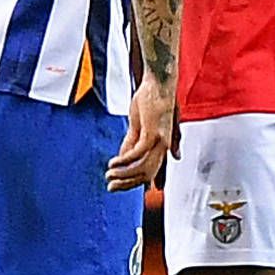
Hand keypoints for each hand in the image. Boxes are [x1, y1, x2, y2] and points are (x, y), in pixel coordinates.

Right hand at [107, 74, 175, 191]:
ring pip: (143, 167)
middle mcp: (164, 145)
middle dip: (128, 184)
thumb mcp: (138, 126)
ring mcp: (161, 140)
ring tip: (109, 176)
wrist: (159, 83)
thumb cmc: (150, 101)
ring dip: (124, 175)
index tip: (129, 191)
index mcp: (161, 144)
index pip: (154, 170)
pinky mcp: (154, 132)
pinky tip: (113, 163)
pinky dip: (124, 161)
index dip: (142, 182)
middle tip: (111, 186)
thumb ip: (132, 142)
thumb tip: (123, 159)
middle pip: (147, 173)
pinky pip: (137, 154)